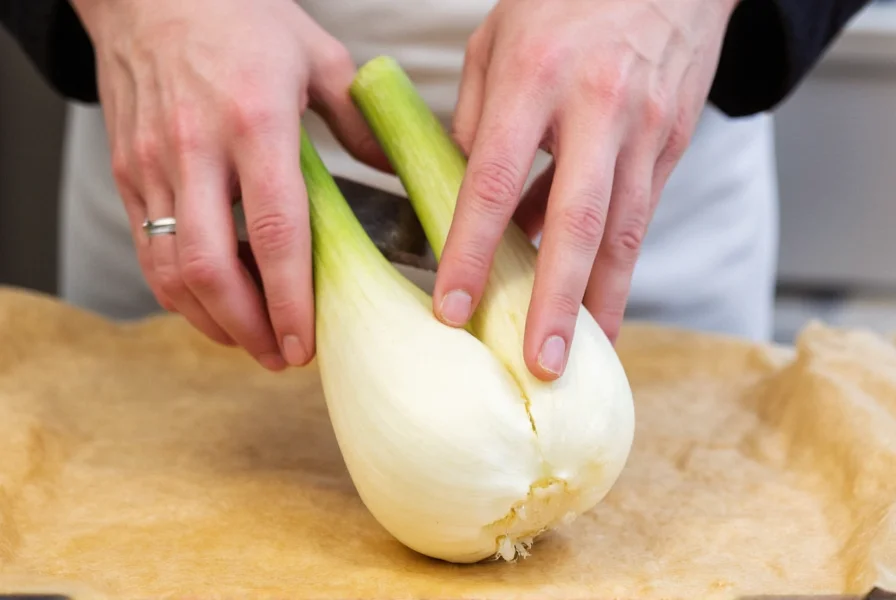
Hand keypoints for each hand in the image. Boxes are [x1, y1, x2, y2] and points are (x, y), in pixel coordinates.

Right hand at [70, 0, 387, 369]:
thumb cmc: (239, 16)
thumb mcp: (317, 56)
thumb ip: (359, 121)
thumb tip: (396, 172)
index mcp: (256, 123)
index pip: (277, 231)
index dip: (291, 298)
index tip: (308, 340)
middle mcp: (197, 149)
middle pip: (213, 268)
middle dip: (248, 328)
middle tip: (282, 356)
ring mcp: (153, 164)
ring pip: (171, 269)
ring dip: (210, 319)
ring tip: (250, 341)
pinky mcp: (126, 171)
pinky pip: (147, 249)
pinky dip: (179, 290)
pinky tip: (212, 303)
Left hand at [435, 0, 737, 378]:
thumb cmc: (566, 1)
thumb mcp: (497, 41)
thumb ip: (474, 118)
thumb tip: (462, 193)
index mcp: (535, 76)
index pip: (492, 179)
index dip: (470, 249)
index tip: (453, 308)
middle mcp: (596, 107)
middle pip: (575, 223)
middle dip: (555, 303)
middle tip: (540, 364)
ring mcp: (644, 129)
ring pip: (624, 233)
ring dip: (601, 302)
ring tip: (582, 360)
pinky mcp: (673, 144)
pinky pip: (640, 216)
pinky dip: (617, 266)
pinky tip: (599, 304)